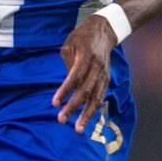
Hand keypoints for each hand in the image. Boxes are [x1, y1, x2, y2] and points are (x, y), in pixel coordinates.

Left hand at [52, 14, 117, 132]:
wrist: (104, 31)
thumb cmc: (82, 37)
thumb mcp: (69, 44)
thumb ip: (67, 63)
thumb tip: (66, 83)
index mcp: (86, 57)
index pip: (74, 78)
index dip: (65, 91)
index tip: (55, 103)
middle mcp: (97, 67)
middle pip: (85, 91)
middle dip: (73, 107)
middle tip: (62, 120)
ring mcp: (103, 74)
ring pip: (96, 98)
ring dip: (87, 115)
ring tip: (79, 129)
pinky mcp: (106, 78)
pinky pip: (101, 96)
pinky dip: (95, 109)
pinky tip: (87, 119)